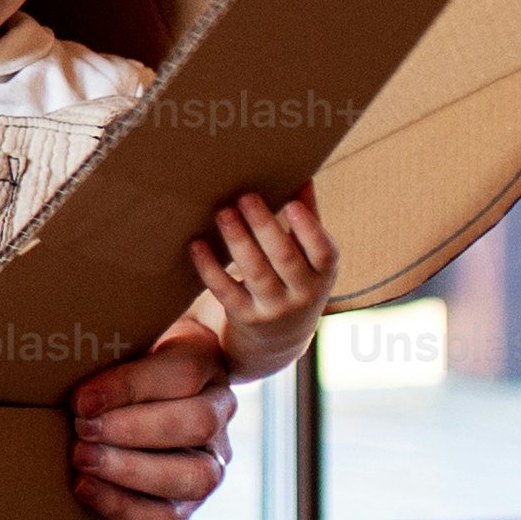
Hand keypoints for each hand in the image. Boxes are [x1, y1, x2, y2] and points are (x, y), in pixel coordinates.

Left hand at [65, 325, 236, 519]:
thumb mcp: (118, 343)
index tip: (82, 399)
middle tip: (82, 429)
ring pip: (194, 477)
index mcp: (206, 362)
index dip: (130, 387)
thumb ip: (104, 351)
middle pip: (196, 424)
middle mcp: (219, 412)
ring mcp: (212, 461)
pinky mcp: (188, 501)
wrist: (127, 401)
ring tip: (82, 461)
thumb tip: (62, 365)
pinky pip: (169, 519)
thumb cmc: (116, 363)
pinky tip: (85, 489)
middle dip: (132, 430)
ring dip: (131, 470)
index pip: (182, 373)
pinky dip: (124, 508)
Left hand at [188, 190, 337, 377]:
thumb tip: (303, 175)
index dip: (309, 229)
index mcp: (323, 276)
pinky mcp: (244, 319)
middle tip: (246, 196)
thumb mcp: (309, 259)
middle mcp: (303, 296)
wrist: (277, 344)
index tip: (291, 204)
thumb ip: (307, 220)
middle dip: (265, 227)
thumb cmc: (294, 283)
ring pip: (255, 274)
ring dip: (238, 241)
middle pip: (285, 259)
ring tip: (223, 213)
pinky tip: (197, 244)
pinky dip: (209, 267)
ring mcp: (273, 311)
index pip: (323, 253)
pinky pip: (225, 291)